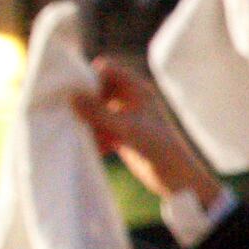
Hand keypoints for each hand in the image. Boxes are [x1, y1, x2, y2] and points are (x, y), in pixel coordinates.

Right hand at [75, 56, 224, 213]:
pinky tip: (98, 149)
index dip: (90, 78)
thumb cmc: (159, 148)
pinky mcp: (120, 134)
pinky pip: (98, 129)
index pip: (106, 69)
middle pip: (97, 89)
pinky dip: (94, 137)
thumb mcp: (127, 128)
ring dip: (87, 122)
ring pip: (95, 111)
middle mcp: (130, 99)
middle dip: (84, 102)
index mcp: (137, 89)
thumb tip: (72, 96)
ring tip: (85, 135)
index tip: (77, 94)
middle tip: (74, 116)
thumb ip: (99, 113)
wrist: (176, 179)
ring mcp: (124, 116)